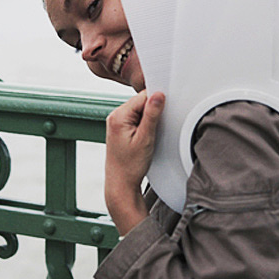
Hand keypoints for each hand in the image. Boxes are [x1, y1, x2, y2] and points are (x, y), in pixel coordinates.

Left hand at [104, 90, 164, 235]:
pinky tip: (145, 138)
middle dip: (152, 112)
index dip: (156, 103)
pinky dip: (144, 125)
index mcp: (118, 116)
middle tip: (155, 130)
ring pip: (139, 111)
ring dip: (148, 120)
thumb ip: (152, 115)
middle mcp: (115, 116)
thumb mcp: (145, 138)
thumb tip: (158, 95)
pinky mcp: (120, 129)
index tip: (164, 115)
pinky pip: (136, 119)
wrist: (121, 183)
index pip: (142, 97)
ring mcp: (116, 122)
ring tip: (148, 136)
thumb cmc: (130, 166)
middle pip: (140, 102)